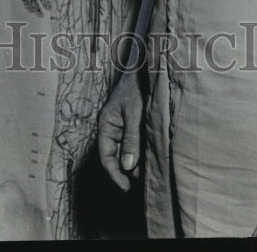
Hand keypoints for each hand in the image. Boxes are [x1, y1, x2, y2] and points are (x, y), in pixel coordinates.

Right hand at [97, 70, 145, 190]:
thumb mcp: (134, 114)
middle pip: (116, 157)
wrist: (145, 68)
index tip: (127, 188)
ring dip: (136, 161)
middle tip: (144, 180)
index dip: (115, 175)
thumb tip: (127, 166)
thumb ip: (131, 139)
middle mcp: (112, 128)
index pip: (106, 157)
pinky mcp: (132, 125)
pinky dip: (140, 151)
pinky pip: (133, 143)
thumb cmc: (137, 88)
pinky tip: (151, 155)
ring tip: (149, 169)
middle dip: (128, 170)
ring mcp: (121, 127)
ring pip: (126, 152)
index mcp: (106, 125)